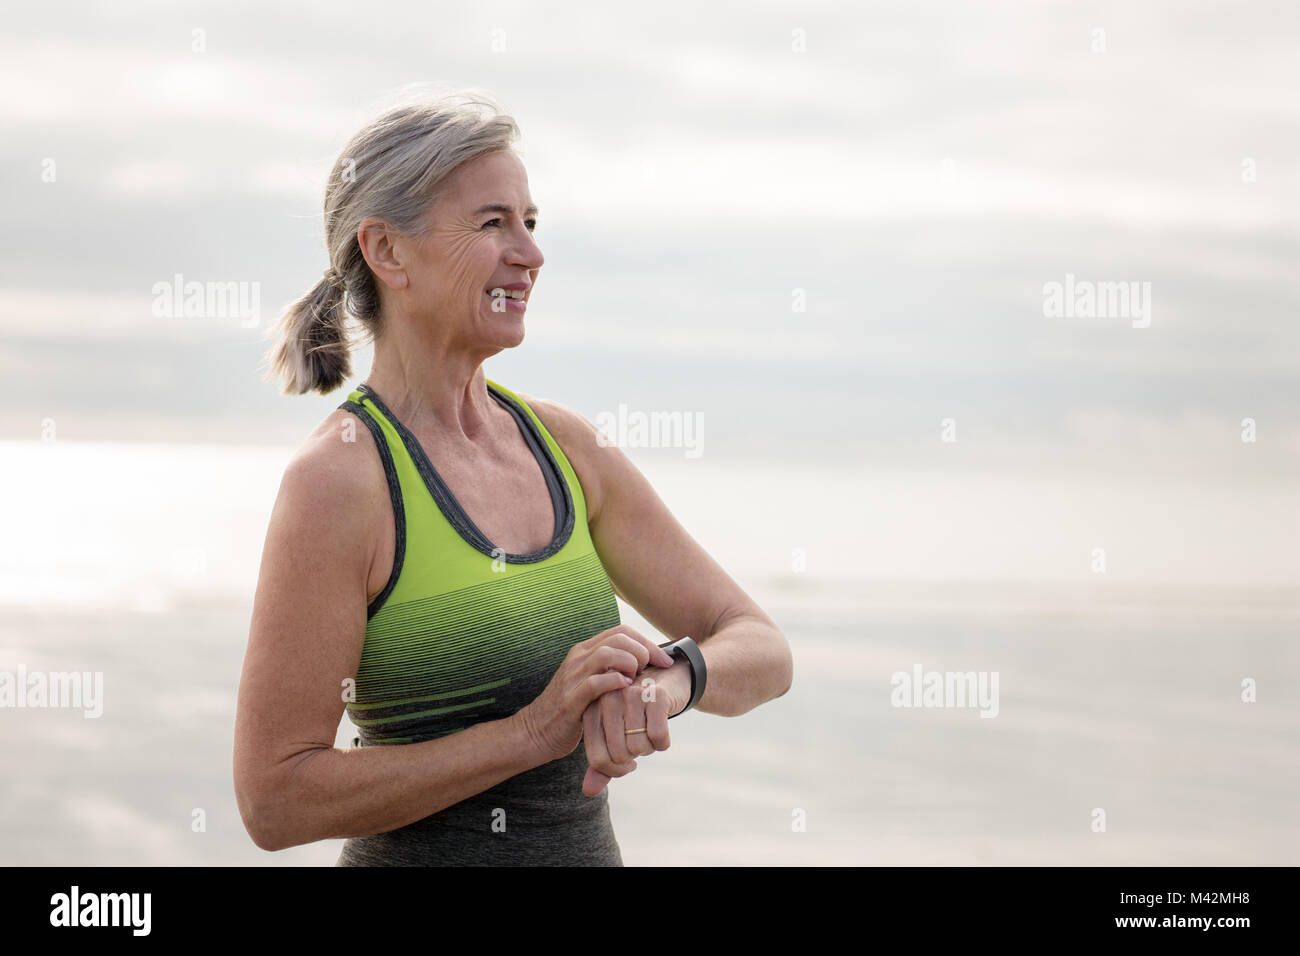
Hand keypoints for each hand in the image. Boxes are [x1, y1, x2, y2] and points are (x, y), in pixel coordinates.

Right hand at [518, 626, 674, 762]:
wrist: (536, 731)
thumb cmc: (572, 709)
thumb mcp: (591, 682)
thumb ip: (611, 670)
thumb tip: (645, 666)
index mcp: (585, 651)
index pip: (622, 632)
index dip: (647, 643)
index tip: (665, 661)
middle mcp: (579, 658)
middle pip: (619, 638)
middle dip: (644, 652)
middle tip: (654, 672)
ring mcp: (573, 676)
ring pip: (608, 654)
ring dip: (630, 664)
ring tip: (637, 681)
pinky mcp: (571, 699)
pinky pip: (596, 683)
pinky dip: (614, 683)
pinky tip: (624, 691)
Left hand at [581, 655, 690, 796]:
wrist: (667, 680)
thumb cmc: (635, 714)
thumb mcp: (616, 735)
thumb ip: (602, 764)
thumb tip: (589, 791)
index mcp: (592, 711)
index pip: (598, 759)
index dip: (616, 770)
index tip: (627, 764)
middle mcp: (607, 700)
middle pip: (619, 755)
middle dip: (635, 758)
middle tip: (640, 744)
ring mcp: (630, 695)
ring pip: (639, 746)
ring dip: (650, 748)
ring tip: (649, 733)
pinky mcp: (655, 695)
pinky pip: (658, 735)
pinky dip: (663, 742)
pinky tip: (662, 733)